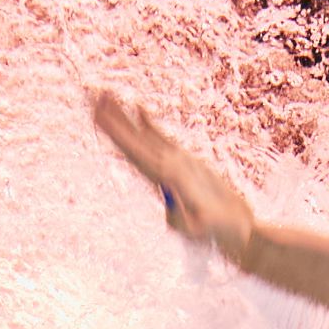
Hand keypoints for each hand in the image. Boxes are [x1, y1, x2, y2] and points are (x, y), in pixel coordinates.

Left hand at [90, 91, 255, 262]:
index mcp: (163, 182)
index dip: (116, 133)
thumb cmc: (223, 233)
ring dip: (122, 117)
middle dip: (112, 119)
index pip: (133, 153)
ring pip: (142, 136)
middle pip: (130, 141)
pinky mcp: (184, 163)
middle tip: (93, 94)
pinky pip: (161, 139)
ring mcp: (172, 165)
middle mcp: (162, 172)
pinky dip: (147, 123)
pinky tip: (137, 108)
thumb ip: (188, 220)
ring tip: (105, 95)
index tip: (98, 115)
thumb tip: (170, 203)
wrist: (235, 233)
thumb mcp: (207, 229)